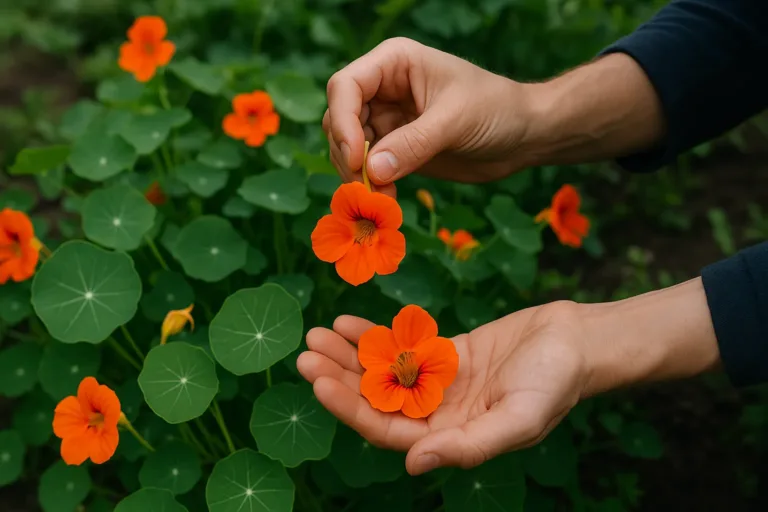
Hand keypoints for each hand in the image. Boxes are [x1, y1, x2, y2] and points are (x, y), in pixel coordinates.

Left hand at [297, 278, 719, 474]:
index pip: (387, 429)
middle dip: (338, 379)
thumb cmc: (555, 382)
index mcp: (451, 439)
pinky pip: (401, 347)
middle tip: (305, 353)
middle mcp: (439, 415)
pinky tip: (347, 321)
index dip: (349, 408)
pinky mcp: (444, 354)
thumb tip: (413, 465)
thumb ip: (469, 448)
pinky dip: (374, 335)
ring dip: (348, 355)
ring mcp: (439, 384)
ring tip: (316, 333)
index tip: (318, 381)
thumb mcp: (518, 419)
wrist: (577, 340)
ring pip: (383, 372)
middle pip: (375, 400)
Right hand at [323, 37, 534, 195]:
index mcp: (394, 63)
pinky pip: (368, 168)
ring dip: (358, 175)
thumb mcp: (455, 121)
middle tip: (368, 187)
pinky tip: (389, 199)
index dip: (343, 123)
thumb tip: (372, 170)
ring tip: (383, 198)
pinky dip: (371, 186)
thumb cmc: (497, 109)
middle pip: (339, 120)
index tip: (357, 158)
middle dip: (347, 154)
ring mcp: (387, 120)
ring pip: (348, 148)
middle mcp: (383, 89)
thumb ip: (413, 144)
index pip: (345, 87)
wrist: (523, 136)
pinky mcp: (395, 149)